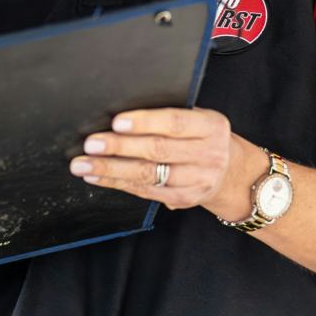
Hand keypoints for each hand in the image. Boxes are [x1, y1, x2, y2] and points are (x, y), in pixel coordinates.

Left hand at [69, 106, 247, 214]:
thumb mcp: (198, 119)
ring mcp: (198, 180)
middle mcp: (209, 154)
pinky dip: (118, 184)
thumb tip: (120, 116)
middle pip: (158, 151)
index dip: (144, 122)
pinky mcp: (185, 199)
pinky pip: (146, 192)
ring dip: (111, 170)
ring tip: (83, 164)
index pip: (175, 123)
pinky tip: (97, 177)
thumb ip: (168, 116)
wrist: (231, 171)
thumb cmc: (202, 136)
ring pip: (149, 175)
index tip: (116, 122)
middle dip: (119, 147)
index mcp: (211, 126)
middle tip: (91, 144)